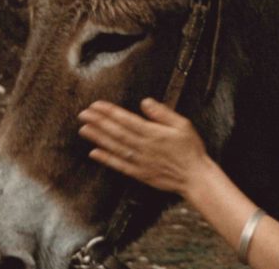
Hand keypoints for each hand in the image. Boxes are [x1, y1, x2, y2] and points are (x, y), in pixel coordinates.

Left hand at [78, 98, 210, 195]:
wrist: (195, 177)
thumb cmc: (190, 149)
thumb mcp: (182, 124)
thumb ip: (162, 113)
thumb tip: (145, 102)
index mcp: (153, 133)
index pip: (126, 120)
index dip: (110, 112)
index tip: (96, 105)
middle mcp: (143, 147)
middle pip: (117, 132)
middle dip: (98, 122)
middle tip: (83, 114)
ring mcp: (140, 161)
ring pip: (115, 147)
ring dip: (98, 138)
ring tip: (84, 129)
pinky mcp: (140, 173)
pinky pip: (119, 165)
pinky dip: (106, 159)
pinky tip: (94, 153)